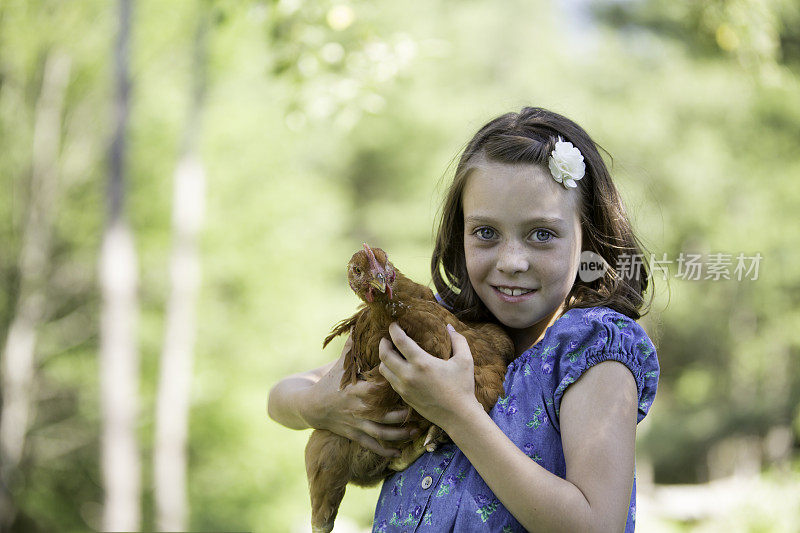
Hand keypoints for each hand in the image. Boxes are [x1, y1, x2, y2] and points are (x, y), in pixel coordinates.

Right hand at [306, 332, 417, 457]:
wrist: (310, 406)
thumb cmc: (330, 381)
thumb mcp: (341, 363)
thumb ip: (354, 345)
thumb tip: (362, 322)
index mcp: (357, 389)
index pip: (377, 388)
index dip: (393, 386)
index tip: (411, 381)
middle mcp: (358, 408)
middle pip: (383, 413)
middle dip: (402, 414)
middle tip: (420, 409)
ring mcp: (357, 424)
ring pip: (381, 432)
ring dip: (399, 434)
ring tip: (415, 431)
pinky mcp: (355, 435)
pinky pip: (372, 446)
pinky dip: (386, 451)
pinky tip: (399, 453)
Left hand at [378, 322, 481, 431]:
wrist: (459, 416)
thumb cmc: (463, 387)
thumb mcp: (465, 360)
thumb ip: (458, 340)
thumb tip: (449, 327)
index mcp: (422, 363)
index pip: (400, 340)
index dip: (394, 329)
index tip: (393, 324)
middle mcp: (408, 375)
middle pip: (384, 354)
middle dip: (383, 343)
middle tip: (387, 337)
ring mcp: (404, 388)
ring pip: (384, 369)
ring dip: (384, 358)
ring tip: (390, 352)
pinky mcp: (404, 397)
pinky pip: (390, 381)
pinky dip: (389, 371)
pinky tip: (396, 368)